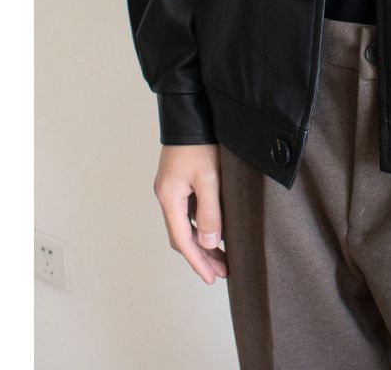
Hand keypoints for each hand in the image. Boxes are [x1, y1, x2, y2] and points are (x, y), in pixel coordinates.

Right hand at [153, 144, 226, 284]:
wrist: (190, 112)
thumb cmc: (199, 143)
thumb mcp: (209, 178)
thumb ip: (209, 212)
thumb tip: (207, 242)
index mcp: (169, 198)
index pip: (182, 240)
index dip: (197, 261)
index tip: (212, 278)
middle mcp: (167, 195)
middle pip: (182, 236)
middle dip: (201, 256)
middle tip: (222, 272)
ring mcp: (172, 188)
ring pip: (185, 224)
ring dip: (203, 241)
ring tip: (223, 256)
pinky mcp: (180, 180)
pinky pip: (189, 211)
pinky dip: (201, 224)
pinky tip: (217, 228)